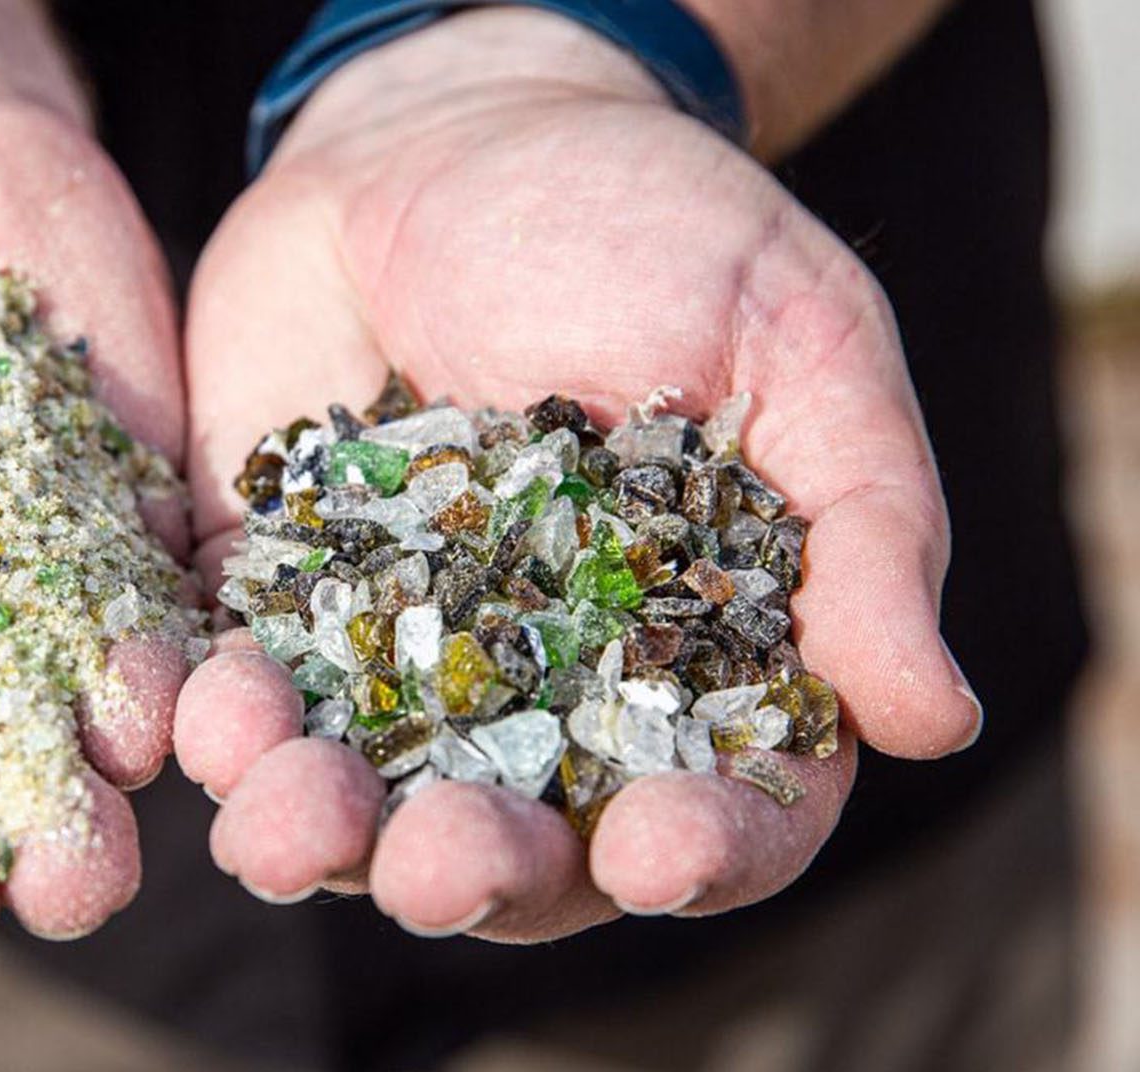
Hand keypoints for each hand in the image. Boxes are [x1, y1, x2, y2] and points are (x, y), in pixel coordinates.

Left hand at [173, 9, 980, 941]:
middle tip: (439, 861)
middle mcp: (542, 694)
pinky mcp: (270, 601)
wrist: (455, 131)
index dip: (700, 852)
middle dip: (474, 871)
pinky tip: (201, 714)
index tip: (658, 852)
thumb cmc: (658, 228)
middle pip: (518, 844)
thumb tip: (938, 719)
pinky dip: (211, 724)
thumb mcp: (799, 348)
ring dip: (315, 835)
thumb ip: (864, 532)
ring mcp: (393, 656)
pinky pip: (232, 698)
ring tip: (283, 818)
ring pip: (356, 804)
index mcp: (693, 660)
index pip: (721, 808)